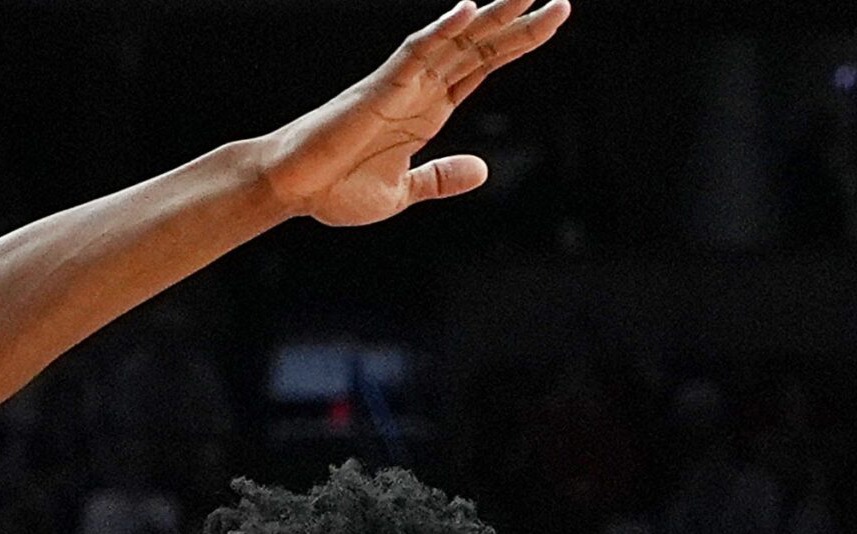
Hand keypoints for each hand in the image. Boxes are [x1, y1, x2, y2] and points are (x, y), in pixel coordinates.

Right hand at [257, 0, 570, 226]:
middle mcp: (421, 88)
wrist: (295, 188)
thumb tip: (482, 170)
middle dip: (521, 27)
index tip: (551, 23)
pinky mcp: (380, 87)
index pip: (483, 67)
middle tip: (562, 3)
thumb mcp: (404, 192)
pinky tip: (469, 10)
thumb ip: (441, 177)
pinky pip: (416, 51)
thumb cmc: (337, 188)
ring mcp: (403, 83)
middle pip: (480, 48)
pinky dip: (442, 30)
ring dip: (492, 18)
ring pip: (456, 41)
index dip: (517, 44)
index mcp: (429, 109)